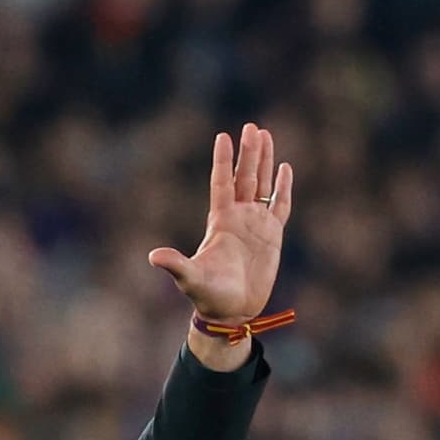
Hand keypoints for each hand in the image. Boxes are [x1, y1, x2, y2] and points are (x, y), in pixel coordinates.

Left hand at [148, 123, 293, 322]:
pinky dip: (283, 188)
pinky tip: (285, 169)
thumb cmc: (208, 295)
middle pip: (244, 177)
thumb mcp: (190, 278)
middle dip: (248, 153)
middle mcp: (238, 217)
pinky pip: (280, 206)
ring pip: (261, 185)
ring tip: (266, 136)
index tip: (223, 137)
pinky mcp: (272, 235)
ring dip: (265, 162)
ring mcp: (256, 224)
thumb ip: (176, 265)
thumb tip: (154, 257)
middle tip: (251, 127)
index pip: (222, 183)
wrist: (231, 311)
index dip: (223, 161)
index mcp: (220, 221)